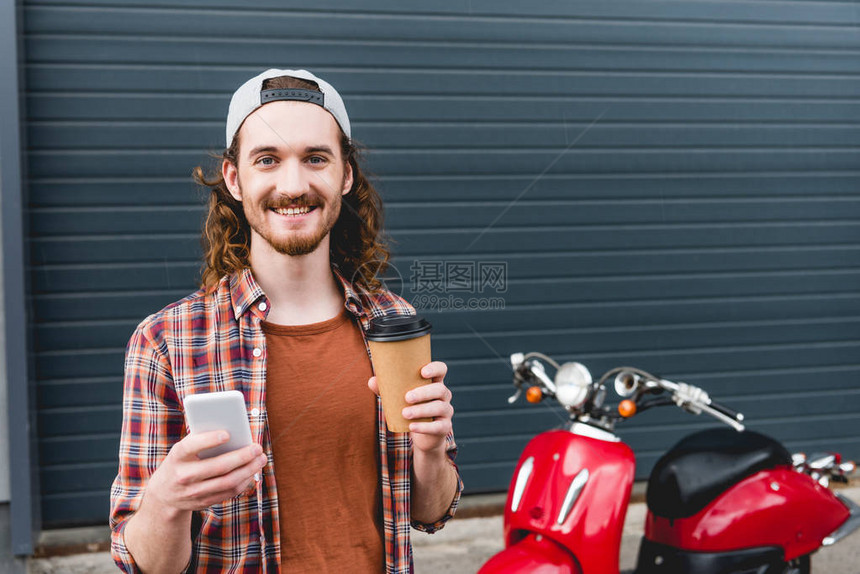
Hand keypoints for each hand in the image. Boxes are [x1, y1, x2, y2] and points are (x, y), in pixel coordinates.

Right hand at [144, 431, 266, 513]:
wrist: (163, 494)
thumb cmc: (181, 462)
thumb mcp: (183, 450)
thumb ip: (202, 440)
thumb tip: (234, 431)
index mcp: (177, 456)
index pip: (192, 446)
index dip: (209, 440)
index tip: (227, 433)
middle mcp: (183, 475)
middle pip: (218, 466)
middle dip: (241, 456)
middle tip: (257, 447)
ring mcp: (193, 492)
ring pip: (227, 482)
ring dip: (248, 470)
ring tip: (261, 459)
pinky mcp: (203, 503)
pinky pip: (228, 493)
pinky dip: (243, 482)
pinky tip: (252, 472)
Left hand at [368, 361, 453, 453]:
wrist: (423, 436)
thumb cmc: (411, 409)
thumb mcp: (399, 398)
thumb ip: (387, 389)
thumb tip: (372, 381)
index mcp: (434, 383)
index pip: (441, 370)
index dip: (435, 369)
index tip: (422, 372)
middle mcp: (443, 396)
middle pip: (440, 389)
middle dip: (424, 393)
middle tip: (407, 397)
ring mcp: (446, 412)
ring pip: (439, 407)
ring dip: (421, 410)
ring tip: (405, 413)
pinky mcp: (444, 427)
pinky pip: (438, 426)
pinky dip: (424, 427)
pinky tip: (412, 427)